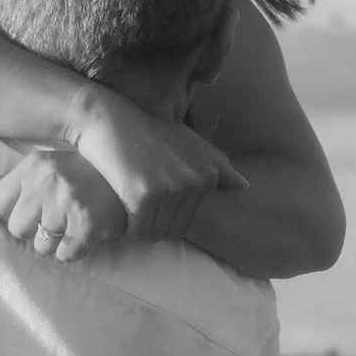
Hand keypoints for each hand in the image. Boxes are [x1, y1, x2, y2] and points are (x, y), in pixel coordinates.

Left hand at [0, 145, 125, 260]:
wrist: (131, 180)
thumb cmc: (84, 176)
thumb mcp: (46, 168)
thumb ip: (10, 185)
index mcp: (33, 166)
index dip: (14, 213)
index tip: (35, 209)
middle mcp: (46, 181)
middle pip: (16, 229)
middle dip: (36, 229)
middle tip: (59, 217)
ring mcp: (66, 202)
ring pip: (40, 246)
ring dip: (57, 242)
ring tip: (74, 223)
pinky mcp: (86, 224)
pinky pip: (65, 255)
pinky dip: (75, 251)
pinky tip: (87, 233)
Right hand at [65, 88, 243, 244]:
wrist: (111, 122)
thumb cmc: (149, 134)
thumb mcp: (190, 143)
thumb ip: (218, 166)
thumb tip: (244, 187)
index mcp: (209, 174)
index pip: (194, 221)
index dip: (171, 217)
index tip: (156, 200)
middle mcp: (196, 182)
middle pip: (175, 229)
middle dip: (156, 225)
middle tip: (138, 205)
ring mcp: (172, 190)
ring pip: (157, 233)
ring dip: (141, 228)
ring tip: (129, 207)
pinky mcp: (145, 197)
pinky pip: (139, 231)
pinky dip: (128, 228)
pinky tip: (121, 210)